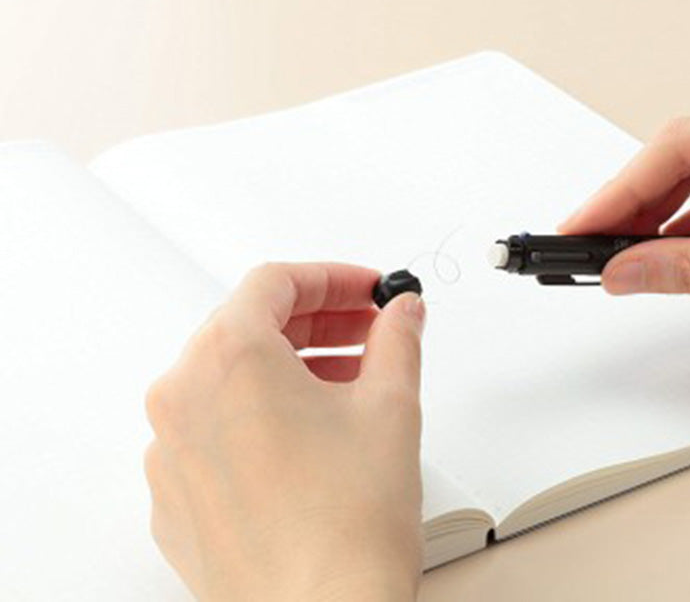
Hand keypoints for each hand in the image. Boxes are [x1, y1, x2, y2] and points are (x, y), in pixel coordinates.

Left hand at [144, 263, 425, 600]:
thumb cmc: (346, 528)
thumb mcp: (391, 407)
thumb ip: (397, 341)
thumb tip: (401, 314)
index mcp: (229, 359)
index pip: (274, 282)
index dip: (332, 278)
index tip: (366, 291)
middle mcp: (183, 399)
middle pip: (246, 328)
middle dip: (316, 324)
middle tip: (367, 333)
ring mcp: (171, 452)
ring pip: (228, 382)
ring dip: (288, 371)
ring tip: (347, 390)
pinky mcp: (175, 498)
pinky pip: (213, 434)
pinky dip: (257, 421)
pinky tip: (308, 442)